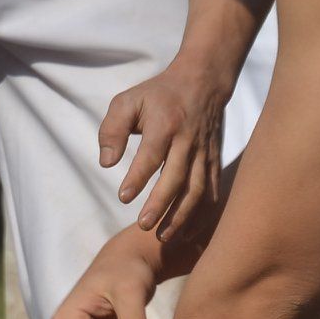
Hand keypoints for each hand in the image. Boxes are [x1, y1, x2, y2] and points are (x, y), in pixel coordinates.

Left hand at [100, 54, 232, 238]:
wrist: (203, 82)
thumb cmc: (158, 94)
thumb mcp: (127, 101)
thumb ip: (112, 130)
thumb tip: (106, 163)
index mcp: (165, 124)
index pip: (151, 155)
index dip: (138, 178)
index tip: (123, 197)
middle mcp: (187, 141)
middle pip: (176, 178)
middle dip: (161, 204)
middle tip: (143, 225)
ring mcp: (203, 153)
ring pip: (196, 189)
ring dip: (182, 216)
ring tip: (164, 236)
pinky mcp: (213, 161)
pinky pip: (211, 191)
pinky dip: (203, 214)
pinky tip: (189, 233)